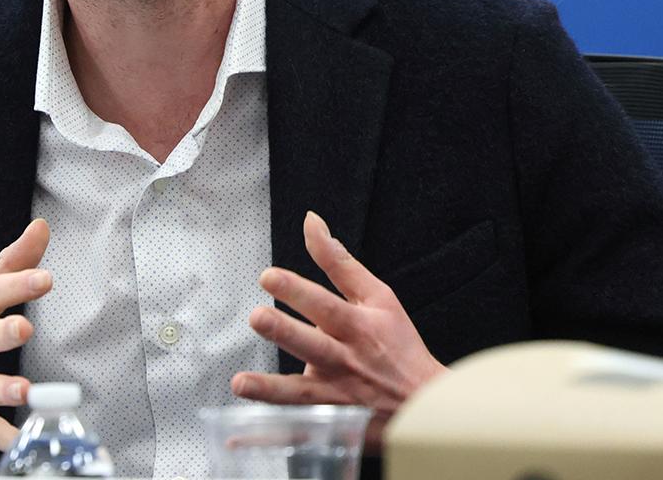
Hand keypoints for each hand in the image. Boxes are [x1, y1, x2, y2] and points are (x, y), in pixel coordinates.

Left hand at [231, 211, 445, 448]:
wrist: (425, 405)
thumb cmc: (399, 345)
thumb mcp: (378, 296)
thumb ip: (339, 261)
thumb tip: (311, 222)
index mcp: (358, 327)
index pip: (325, 305)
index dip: (297, 289)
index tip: (268, 276)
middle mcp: (346, 362)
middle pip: (313, 347)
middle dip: (285, 332)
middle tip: (257, 318)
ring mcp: (338, 398)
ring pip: (302, 396)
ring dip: (270, 391)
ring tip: (240, 384)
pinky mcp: (331, 425)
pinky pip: (295, 435)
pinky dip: (268, 438)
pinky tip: (236, 439)